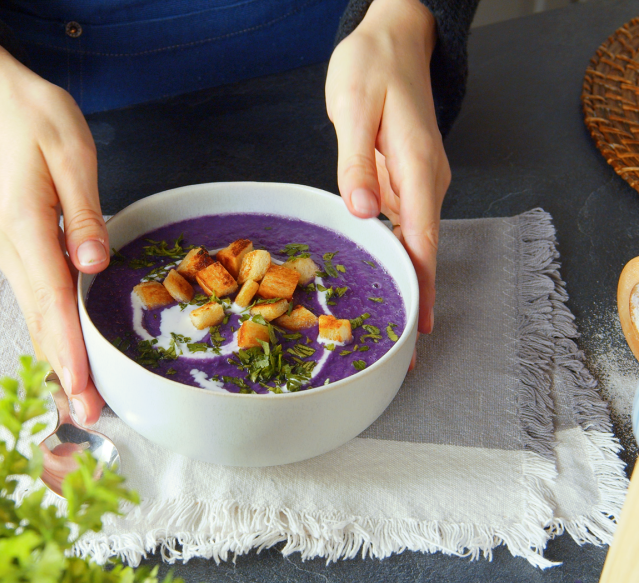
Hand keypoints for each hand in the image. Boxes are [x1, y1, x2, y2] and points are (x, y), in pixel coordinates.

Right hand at [0, 31, 107, 424]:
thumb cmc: (36, 118)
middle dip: (64, 369)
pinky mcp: (12, 248)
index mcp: (26, 225)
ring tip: (80, 398)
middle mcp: (9, 248)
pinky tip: (66, 352)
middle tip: (89, 415)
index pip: (52, 300)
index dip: (69, 348)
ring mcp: (6, 251)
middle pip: (39, 320)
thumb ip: (83, 213)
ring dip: (56, 357)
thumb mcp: (71, 153)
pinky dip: (49, 331)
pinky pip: (33, 299)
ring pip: (33, 315)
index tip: (84, 389)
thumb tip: (93, 265)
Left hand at [326, 0, 449, 338]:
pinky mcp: (404, 178)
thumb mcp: (353, 107)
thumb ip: (356, 160)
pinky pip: (401, 223)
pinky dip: (393, 252)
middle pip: (422, 248)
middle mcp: (424, 179)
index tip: (421, 326)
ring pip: (412, 239)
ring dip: (403, 279)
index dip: (423, 285)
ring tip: (388, 321)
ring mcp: (417, 180)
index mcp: (415, 165)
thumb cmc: (372, 68)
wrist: (394, 40)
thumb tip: (364, 209)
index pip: (422, 237)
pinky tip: (380, 274)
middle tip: (403, 347)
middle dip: (416, 296)